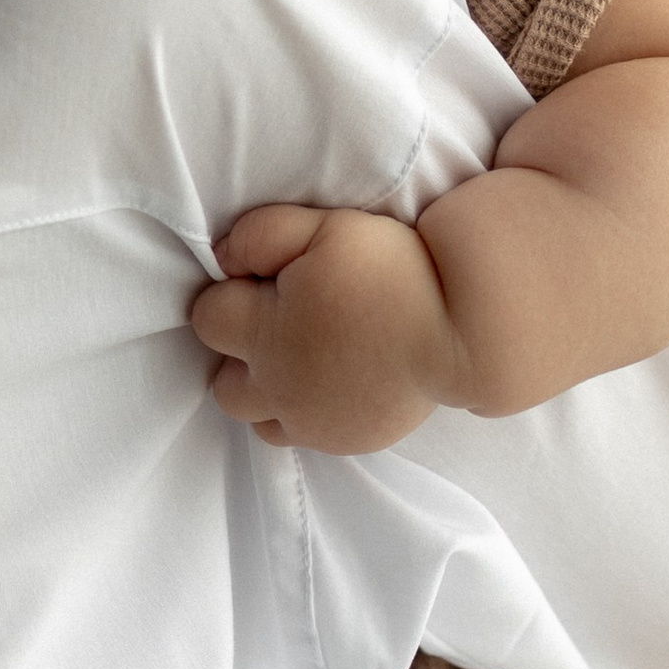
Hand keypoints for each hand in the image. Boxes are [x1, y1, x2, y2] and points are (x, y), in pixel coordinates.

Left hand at [188, 203, 469, 451]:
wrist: (462, 329)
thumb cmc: (393, 270)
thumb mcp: (325, 227)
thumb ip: (260, 236)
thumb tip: (222, 258)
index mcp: (265, 333)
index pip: (207, 317)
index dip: (233, 293)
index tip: (269, 281)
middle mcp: (278, 388)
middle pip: (223, 383)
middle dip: (240, 352)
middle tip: (281, 324)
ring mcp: (310, 422)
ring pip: (256, 419)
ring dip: (265, 391)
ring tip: (299, 361)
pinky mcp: (345, 440)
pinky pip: (299, 437)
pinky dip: (300, 415)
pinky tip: (328, 384)